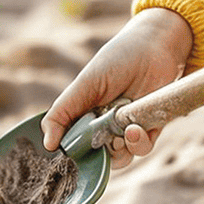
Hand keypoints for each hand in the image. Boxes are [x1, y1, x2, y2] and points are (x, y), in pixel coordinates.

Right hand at [42, 8, 192, 168]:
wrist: (156, 47)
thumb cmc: (117, 59)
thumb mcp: (85, 85)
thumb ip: (63, 112)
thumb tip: (47, 144)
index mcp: (84, 113)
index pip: (71, 143)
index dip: (69, 153)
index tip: (67, 155)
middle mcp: (104, 124)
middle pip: (95, 156)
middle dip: (97, 155)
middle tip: (100, 141)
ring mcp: (126, 128)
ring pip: (120, 157)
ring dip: (121, 150)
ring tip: (124, 130)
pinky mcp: (150, 128)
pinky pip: (142, 149)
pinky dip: (138, 142)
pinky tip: (135, 128)